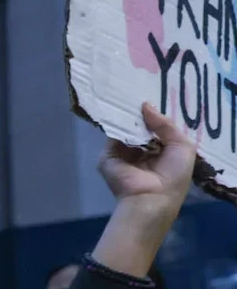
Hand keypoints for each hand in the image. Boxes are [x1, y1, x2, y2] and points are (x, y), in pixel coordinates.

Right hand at [90, 104, 196, 280]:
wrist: (151, 198)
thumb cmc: (173, 175)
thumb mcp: (182, 146)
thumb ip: (166, 125)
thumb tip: (146, 105)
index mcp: (159, 152)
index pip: (155, 129)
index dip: (155, 115)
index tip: (153, 96)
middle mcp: (140, 152)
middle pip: (138, 127)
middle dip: (139, 113)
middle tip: (137, 90)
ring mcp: (122, 155)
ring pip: (124, 130)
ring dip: (127, 116)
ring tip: (127, 95)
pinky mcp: (107, 158)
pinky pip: (111, 137)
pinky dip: (115, 125)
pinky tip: (119, 110)